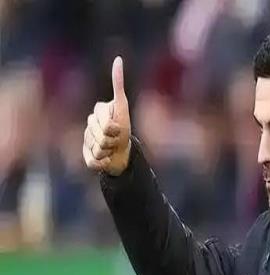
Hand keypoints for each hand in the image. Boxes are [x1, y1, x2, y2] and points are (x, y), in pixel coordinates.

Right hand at [83, 56, 130, 175]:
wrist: (124, 152)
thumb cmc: (124, 129)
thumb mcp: (122, 106)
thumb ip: (118, 84)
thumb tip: (118, 59)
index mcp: (96, 113)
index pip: (104, 123)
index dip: (115, 128)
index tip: (119, 128)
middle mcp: (89, 126)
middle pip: (100, 136)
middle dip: (113, 140)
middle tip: (116, 139)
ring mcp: (86, 141)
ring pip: (97, 149)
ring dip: (109, 151)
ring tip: (112, 148)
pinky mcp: (86, 157)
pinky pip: (93, 162)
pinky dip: (104, 163)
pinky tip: (107, 159)